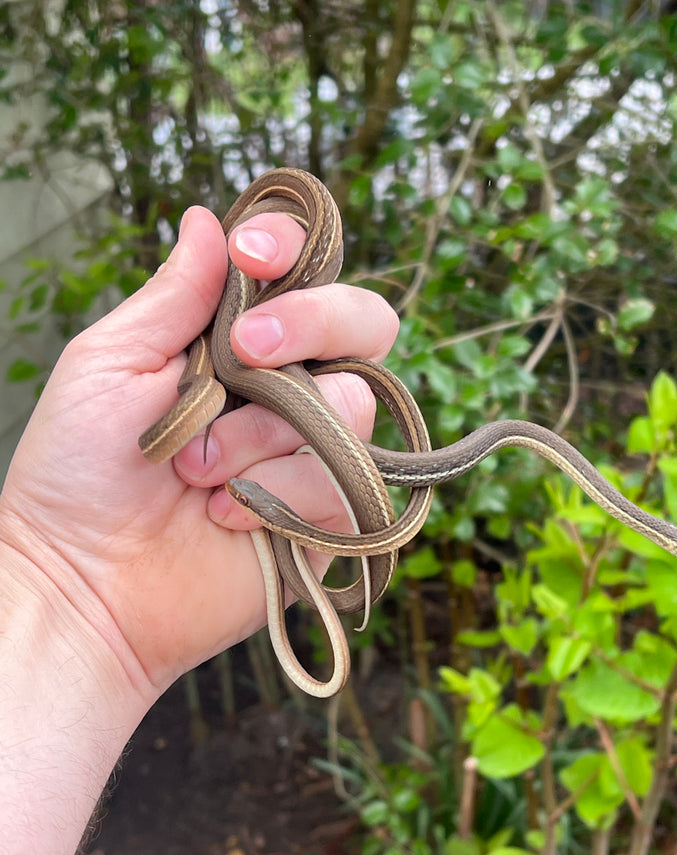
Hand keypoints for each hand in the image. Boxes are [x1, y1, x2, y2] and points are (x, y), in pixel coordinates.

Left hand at [0, 206, 398, 698]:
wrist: (86, 581)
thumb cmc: (80, 472)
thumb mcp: (110, 363)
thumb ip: (174, 297)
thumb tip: (209, 220)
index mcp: (238, 344)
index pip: (303, 273)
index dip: (294, 249)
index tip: (253, 254)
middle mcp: (288, 390)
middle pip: (365, 323)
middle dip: (312, 323)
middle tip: (246, 354)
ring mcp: (315, 452)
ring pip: (349, 404)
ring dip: (260, 436)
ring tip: (196, 475)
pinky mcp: (331, 515)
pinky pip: (341, 478)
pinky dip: (275, 494)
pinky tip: (226, 517)